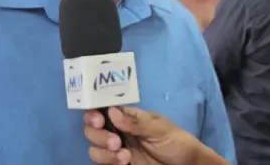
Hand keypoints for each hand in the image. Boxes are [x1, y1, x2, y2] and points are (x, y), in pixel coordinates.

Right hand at [84, 106, 227, 164]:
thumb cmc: (176, 141)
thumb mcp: (159, 129)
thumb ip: (135, 123)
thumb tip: (111, 111)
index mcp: (127, 118)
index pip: (103, 111)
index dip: (93, 113)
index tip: (97, 120)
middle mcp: (118, 132)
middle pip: (92, 130)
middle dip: (97, 135)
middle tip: (116, 142)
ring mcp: (117, 150)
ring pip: (94, 149)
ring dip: (104, 153)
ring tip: (125, 157)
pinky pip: (103, 164)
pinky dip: (108, 163)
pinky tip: (123, 163)